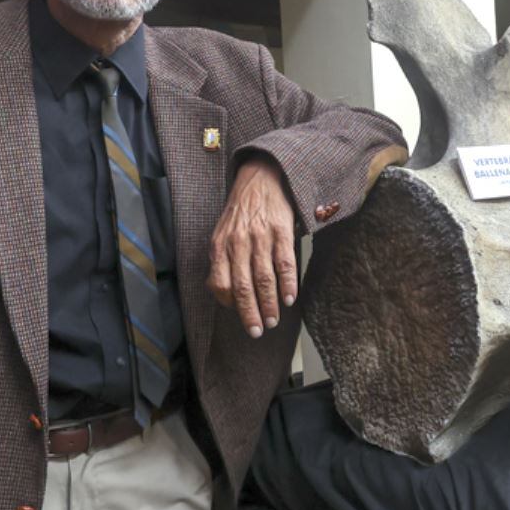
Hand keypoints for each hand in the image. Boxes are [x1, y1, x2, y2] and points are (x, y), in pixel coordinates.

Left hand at [207, 154, 297, 337]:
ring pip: (264, 278)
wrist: (261, 178)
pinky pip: (284, 263)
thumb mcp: (222, 233)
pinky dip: (288, 283)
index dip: (229, 303)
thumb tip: (224, 293)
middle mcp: (238, 242)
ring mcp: (260, 237)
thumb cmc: (242, 212)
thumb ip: (221, 260)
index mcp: (220, 245)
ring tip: (274, 320)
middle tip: (257, 331)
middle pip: (243, 286)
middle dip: (250, 313)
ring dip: (269, 303)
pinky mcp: (281, 231)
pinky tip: (290, 298)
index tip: (239, 316)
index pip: (219, 282)